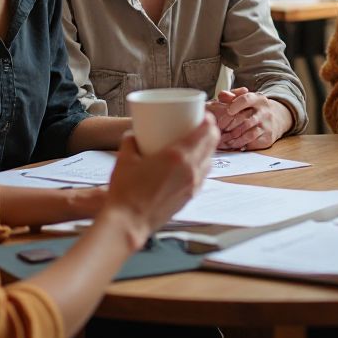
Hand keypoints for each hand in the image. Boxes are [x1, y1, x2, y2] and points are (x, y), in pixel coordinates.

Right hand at [104, 116, 218, 239]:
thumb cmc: (126, 192)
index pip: (205, 131)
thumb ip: (130, 141)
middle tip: (200, 125)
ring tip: (197, 144)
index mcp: (177, 156)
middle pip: (212, 143)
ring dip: (208, 149)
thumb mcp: (125, 159)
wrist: (129, 223)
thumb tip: (133, 135)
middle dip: (210, 131)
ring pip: (210, 160)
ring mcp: (192, 185)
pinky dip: (202, 166)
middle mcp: (191, 169)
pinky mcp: (190, 197)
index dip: (208, 119)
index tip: (203, 114)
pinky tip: (191, 165)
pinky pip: (203, 176)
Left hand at [209, 88, 293, 149]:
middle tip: (220, 129)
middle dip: (229, 125)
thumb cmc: (256, 108)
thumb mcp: (247, 97)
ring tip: (224, 138)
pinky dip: (240, 144)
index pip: (246, 99)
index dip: (235, 105)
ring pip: (248, 133)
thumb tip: (221, 96)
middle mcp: (264, 112)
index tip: (227, 111)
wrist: (278, 117)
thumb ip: (232, 95)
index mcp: (258, 99)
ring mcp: (267, 126)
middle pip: (244, 119)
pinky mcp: (267, 138)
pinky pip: (251, 143)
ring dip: (233, 137)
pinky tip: (232, 143)